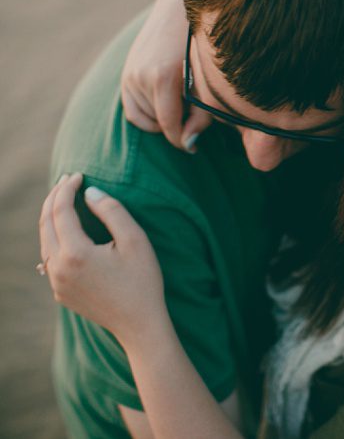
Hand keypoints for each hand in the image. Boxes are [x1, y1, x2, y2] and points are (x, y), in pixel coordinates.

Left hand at [39, 174, 169, 344]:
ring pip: (45, 241)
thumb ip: (112, 211)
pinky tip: (65, 232)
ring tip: (63, 201)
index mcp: (76, 252)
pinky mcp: (60, 292)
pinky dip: (55, 238)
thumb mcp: (135, 240)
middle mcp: (58, 267)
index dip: (67, 189)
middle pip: (45, 224)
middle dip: (54, 198)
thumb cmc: (143, 280)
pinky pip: (51, 259)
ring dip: (51, 218)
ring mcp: (56, 282)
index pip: (61, 210)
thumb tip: (90, 192)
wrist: (139, 324)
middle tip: (67, 180)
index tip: (78, 174)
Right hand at [121, 0, 211, 151]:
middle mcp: (140, 75)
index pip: (169, 126)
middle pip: (156, 123)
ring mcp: (130, 73)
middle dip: (175, 126)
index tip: (194, 148)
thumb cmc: (204, 44)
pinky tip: (168, 104)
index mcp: (162, 77)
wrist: (182, 7)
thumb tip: (188, 144)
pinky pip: (133, 109)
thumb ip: (201, 114)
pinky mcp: (127, 71)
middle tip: (195, 119)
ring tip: (184, 107)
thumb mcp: (207, 81)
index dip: (183, 141)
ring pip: (143, 118)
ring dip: (162, 119)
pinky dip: (149, 113)